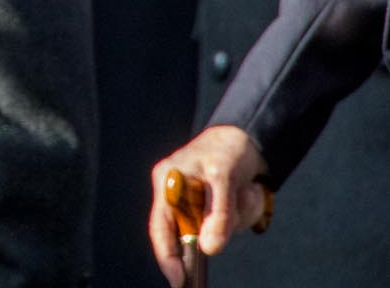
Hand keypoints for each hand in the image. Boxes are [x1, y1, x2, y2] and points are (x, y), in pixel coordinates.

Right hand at [147, 127, 269, 285]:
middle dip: (220, 225)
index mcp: (168, 183)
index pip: (160, 226)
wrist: (248, 137)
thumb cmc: (226, 148)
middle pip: (193, 232)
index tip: (179, 279)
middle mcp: (178, 195)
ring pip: (217, 231)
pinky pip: (230, 225)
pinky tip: (247, 191)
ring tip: (245, 190)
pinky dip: (244, 212)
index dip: (167, 255)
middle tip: (237, 203)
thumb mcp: (222, 176)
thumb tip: (210, 249)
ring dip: (237, 215)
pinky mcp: (215, 208)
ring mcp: (198, 203)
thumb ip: (216, 213)